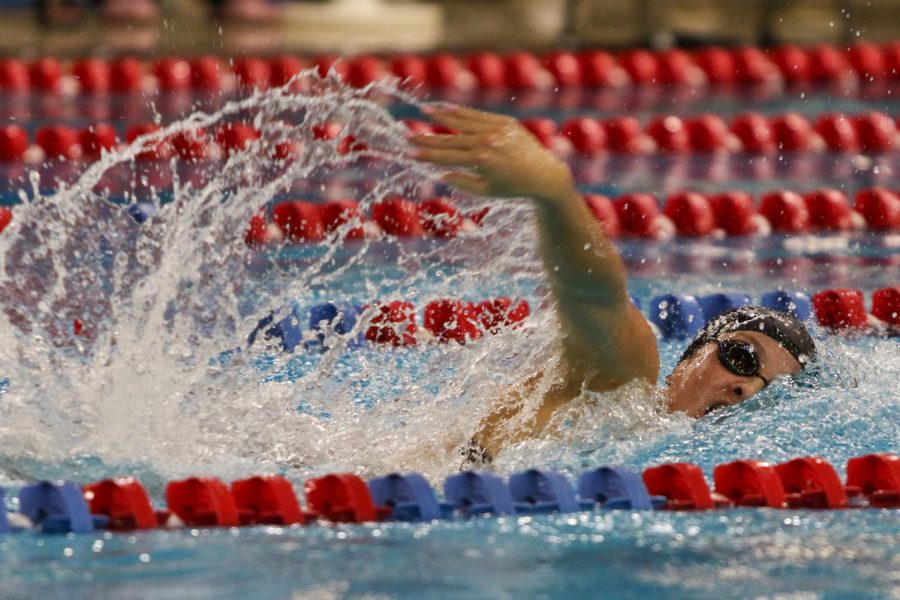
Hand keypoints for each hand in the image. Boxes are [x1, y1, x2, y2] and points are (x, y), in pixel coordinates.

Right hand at [409, 106, 576, 203]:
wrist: (543, 174)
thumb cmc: (513, 188)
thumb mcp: (486, 191)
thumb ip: (462, 182)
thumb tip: (441, 174)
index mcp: (481, 162)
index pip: (447, 157)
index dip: (426, 155)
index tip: (409, 153)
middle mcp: (488, 142)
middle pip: (450, 138)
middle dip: (428, 137)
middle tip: (408, 135)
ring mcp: (496, 130)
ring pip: (464, 121)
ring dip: (442, 115)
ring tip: (425, 111)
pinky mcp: (505, 122)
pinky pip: (478, 115)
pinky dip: (462, 112)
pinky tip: (448, 108)